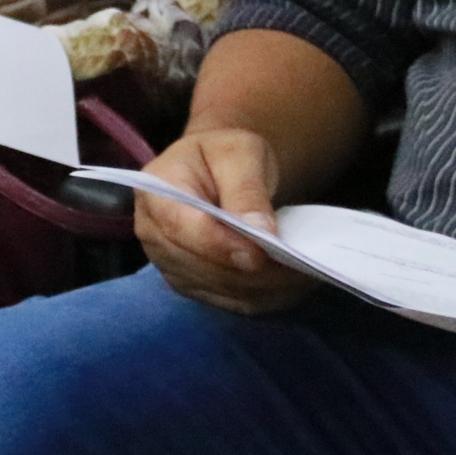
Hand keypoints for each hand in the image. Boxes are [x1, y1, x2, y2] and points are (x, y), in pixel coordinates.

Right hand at [131, 125, 322, 315]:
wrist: (218, 169)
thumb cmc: (225, 155)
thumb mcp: (240, 153)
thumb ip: (246, 189)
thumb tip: (259, 230)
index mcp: (156, 190)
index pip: (182, 227)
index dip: (220, 245)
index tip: (261, 253)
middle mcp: (152, 232)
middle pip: (200, 265)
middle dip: (250, 270)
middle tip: (298, 263)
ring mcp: (169, 263)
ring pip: (219, 289)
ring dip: (262, 286)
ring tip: (302, 272)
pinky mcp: (191, 283)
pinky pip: (229, 302)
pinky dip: (263, 296)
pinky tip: (290, 283)